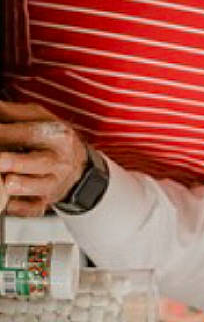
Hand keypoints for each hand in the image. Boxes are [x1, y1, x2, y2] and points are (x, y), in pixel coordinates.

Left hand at [0, 100, 87, 214]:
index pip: (29, 132)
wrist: (78, 166)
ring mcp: (55, 183)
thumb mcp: (39, 118)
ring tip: (7, 182)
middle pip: (38, 162)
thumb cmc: (53, 139)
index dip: (5, 133)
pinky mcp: (47, 202)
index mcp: (58, 135)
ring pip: (37, 189)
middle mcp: (60, 160)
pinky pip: (32, 208)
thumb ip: (14, 113)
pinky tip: (8, 200)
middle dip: (14, 162)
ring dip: (19, 186)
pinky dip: (19, 206)